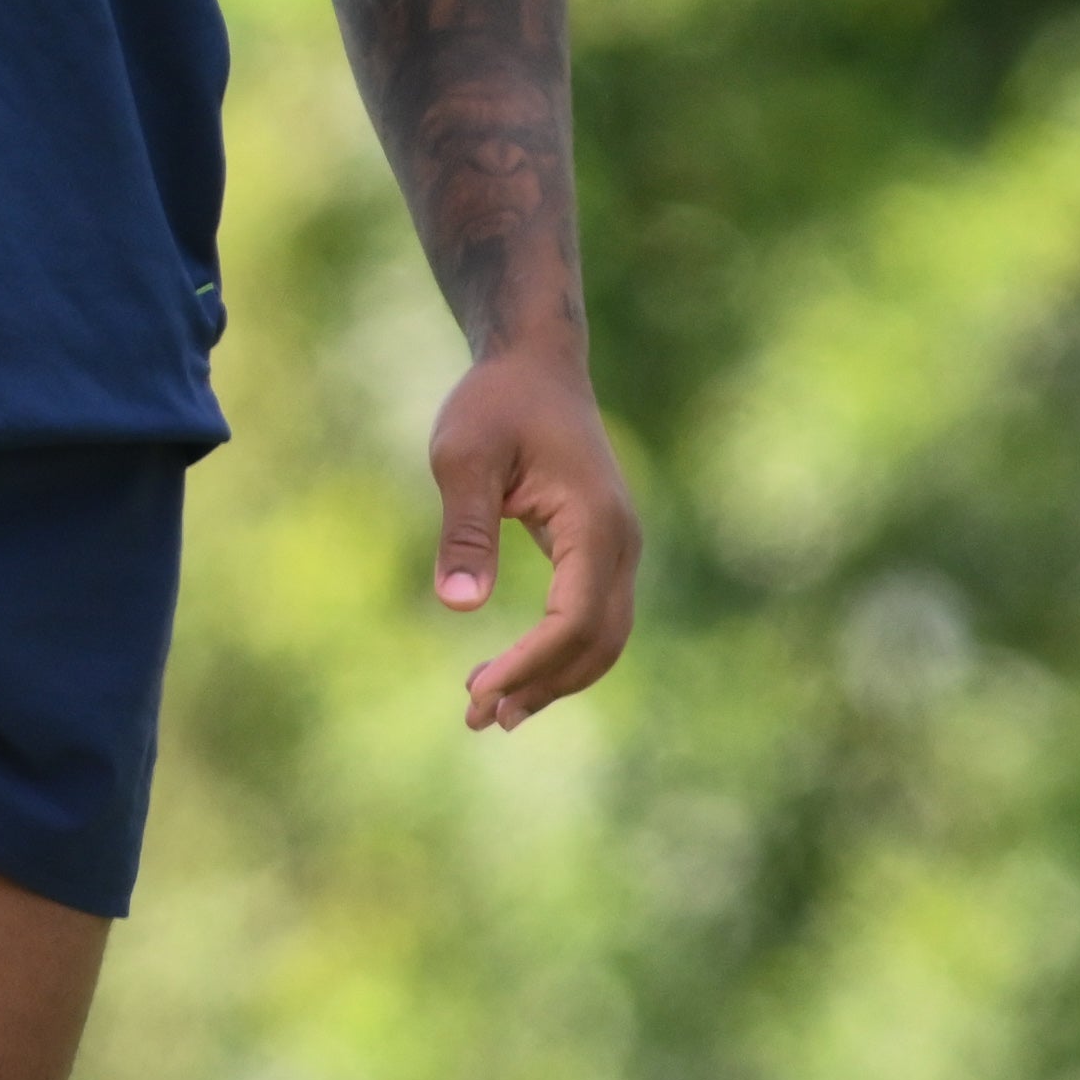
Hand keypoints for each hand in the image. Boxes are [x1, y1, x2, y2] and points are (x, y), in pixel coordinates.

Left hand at [428, 345, 639, 730]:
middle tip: (476, 718)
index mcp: (594, 522)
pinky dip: (559, 654)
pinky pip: (593, 617)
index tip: (476, 692)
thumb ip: (465, 528)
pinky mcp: (602, 549)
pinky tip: (512, 672)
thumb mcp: (464, 455)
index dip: (528, 664)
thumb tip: (459, 607)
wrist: (535, 362)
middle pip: (598, 642)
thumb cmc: (496, 402)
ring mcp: (618, 547)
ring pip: (603, 638)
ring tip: (491, 712)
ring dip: (553, 679)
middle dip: (542, 686)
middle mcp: (621, 541)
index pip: (573, 620)